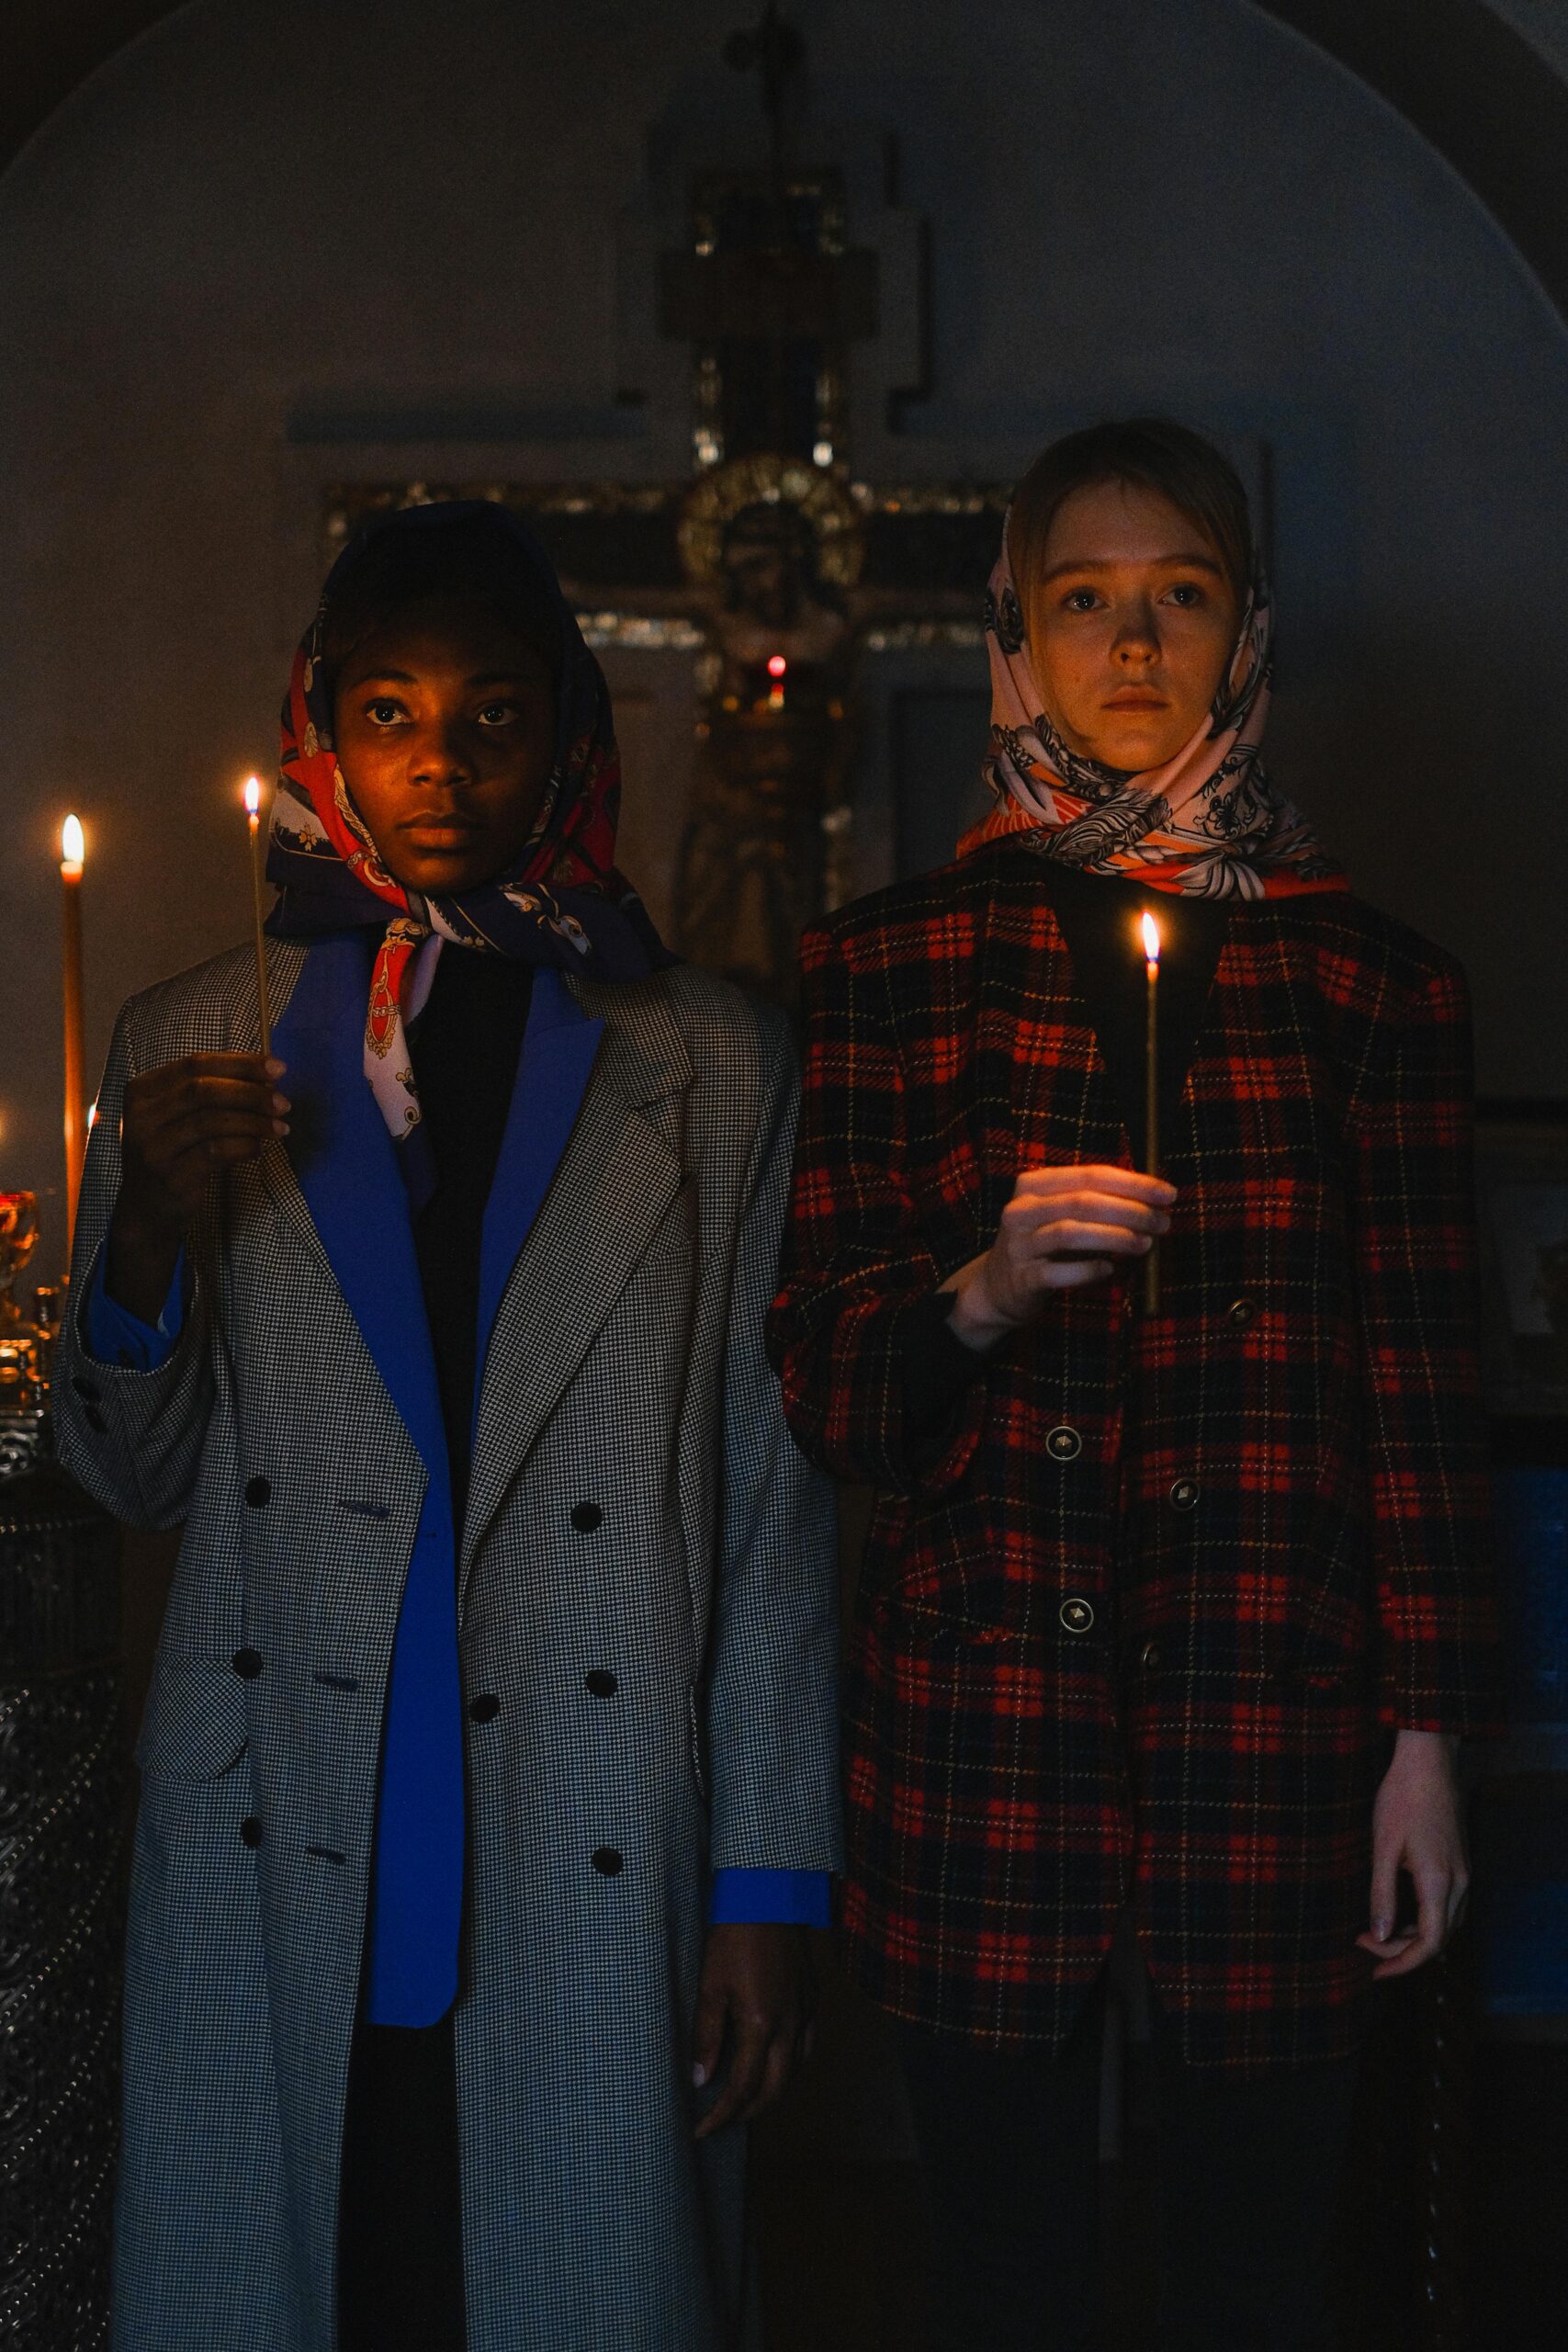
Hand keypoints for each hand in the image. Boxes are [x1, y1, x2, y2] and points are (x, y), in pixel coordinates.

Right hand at [106, 1053, 288, 1322]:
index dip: (240, 1063)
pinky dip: (244, 1146)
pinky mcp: (170, 1175)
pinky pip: (215, 1153)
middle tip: (284, 1103)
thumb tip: (268, 1076)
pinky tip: (259, 1148)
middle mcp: (141, 1115)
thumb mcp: (180, 1114)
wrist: (147, 1206)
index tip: (278, 1069)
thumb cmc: (174, 1150)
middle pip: (203, 1091)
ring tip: (280, 1127)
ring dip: (254, 1122)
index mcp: (142, 1090)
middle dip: (250, 1093)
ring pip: (211, 1121)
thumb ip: (212, 1091)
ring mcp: (153, 1147)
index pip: (195, 1064)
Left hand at [691, 1922, 815, 2139]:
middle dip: (747, 2115)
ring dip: (770, 2095)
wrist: (768, 1896)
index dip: (721, 2115)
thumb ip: (707, 2035)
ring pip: (795, 2074)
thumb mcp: (710, 1985)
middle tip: (721, 2123)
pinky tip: (774, 2067)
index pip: (742, 2088)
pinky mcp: (812, 2000)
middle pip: (774, 2091)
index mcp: (760, 2023)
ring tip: (744, 2102)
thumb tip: (701, 2079)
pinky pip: (807, 2049)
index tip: (702, 2130)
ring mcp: (806, 2013)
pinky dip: (790, 2069)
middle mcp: (789, 2025)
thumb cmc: (733, 1937)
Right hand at [943, 1164, 1176, 1348]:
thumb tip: (1152, 1199)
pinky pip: (1058, 1272)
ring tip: (1145, 1244)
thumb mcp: (1059, 1212)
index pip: (1090, 1175)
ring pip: (1070, 1233)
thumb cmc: (1043, 1244)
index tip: (1168, 1194)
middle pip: (1083, 1202)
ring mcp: (1018, 1245)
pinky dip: (1088, 1269)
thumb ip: (1095, 1201)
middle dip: (1130, 1211)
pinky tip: (1110, 1269)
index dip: (1134, 1183)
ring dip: (1115, 1238)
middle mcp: (1021, 1210)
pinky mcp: (1021, 1279)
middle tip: (1162, 1222)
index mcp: (1033, 1185)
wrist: (998, 1287)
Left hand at [1356, 1729, 1468, 1979]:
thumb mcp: (1383, 1846)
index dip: (1402, 1964)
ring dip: (1412, 1936)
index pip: (1430, 1944)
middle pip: (1438, 1938)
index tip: (1374, 1971)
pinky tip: (1397, 1911)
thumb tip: (1378, 1936)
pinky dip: (1423, 1918)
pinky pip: (1447, 1907)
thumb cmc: (1402, 1798)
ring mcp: (1463, 1874)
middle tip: (1362, 1944)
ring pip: (1445, 1925)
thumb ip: (1381, 1894)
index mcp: (1439, 1882)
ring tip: (1374, 1931)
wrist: (1429, 1762)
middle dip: (1400, 1950)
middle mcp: (1459, 1883)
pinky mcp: (1460, 1864)